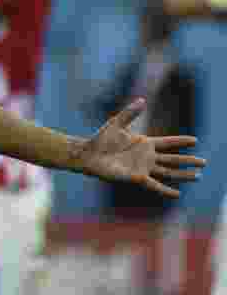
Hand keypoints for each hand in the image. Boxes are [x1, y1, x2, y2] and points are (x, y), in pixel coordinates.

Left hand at [72, 98, 204, 196]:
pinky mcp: (136, 178)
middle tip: (204, 162)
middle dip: (189, 161)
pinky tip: (177, 194)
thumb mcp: (117, 122)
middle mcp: (147, 157)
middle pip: (173, 159)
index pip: (168, 142)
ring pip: (168, 172)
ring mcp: (143, 168)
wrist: (89, 154)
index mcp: (144, 143)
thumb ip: (130, 113)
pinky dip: (166, 190)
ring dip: (183, 175)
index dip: (181, 142)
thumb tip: (143, 100)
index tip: (195, 140)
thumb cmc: (101, 139)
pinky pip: (155, 185)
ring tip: (198, 176)